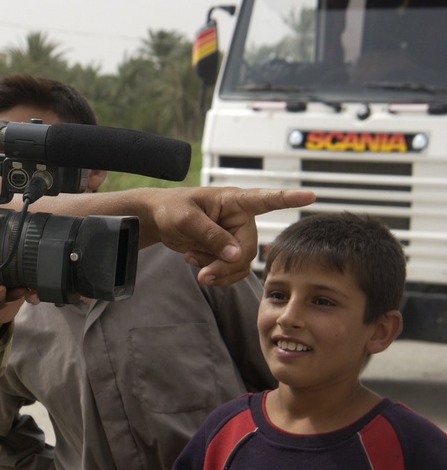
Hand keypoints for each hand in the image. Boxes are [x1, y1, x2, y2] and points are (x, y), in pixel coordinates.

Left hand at [146, 186, 314, 285]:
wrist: (160, 220)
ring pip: (241, 264)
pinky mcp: (228, 251)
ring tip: (193, 261)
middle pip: (248, 250)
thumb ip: (211, 235)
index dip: (288, 199)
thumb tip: (236, 255)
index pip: (265, 199)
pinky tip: (197, 264)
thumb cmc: (172, 209)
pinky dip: (216, 274)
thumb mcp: (186, 219)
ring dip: (218, 270)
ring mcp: (236, 236)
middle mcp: (241, 219)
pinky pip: (232, 270)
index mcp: (235, 201)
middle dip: (226, 265)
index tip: (309, 196)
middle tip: (202, 272)